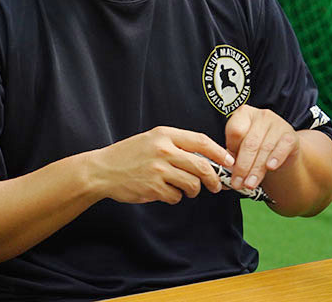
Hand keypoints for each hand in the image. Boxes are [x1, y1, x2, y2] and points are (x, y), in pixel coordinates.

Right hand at [91, 127, 234, 204]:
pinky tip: (166, 192)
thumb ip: (177, 144)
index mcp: (165, 134)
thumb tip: (208, 157)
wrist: (102, 170)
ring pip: (191, 184)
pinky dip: (175, 197)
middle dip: (213, 179)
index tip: (229, 161)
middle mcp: (163, 150)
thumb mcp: (153, 139)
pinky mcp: (152, 188)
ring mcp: (158, 170)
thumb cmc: (130, 154)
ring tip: (187, 190)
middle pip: (201, 166)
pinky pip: (176, 196)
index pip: (201, 141)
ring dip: (193, 191)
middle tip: (216, 185)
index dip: (220, 152)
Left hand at [225, 105, 298, 191]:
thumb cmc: (256, 148)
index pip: (235, 131)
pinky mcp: (290, 135)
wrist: (280, 150)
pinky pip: (282, 147)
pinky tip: (270, 167)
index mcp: (244, 114)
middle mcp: (261, 115)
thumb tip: (225, 175)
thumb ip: (233, 158)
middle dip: (243, 167)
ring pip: (265, 149)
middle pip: (250, 143)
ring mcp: (277, 123)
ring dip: (256, 169)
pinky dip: (276, 158)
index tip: (229, 168)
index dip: (232, 151)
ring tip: (250, 184)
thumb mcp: (241, 149)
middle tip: (238, 183)